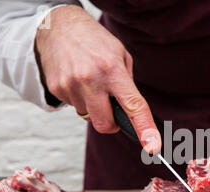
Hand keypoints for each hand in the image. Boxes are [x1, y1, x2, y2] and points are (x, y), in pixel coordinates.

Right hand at [35, 5, 160, 152]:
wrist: (58, 26)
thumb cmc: (94, 40)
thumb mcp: (120, 55)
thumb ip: (127, 84)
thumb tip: (131, 113)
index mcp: (112, 70)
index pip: (133, 106)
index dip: (145, 129)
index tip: (152, 146)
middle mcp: (90, 79)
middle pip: (105, 124)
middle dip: (112, 123)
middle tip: (113, 108)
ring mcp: (71, 85)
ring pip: (89, 116)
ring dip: (94, 107)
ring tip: (91, 83)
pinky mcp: (57, 89)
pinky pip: (75, 107)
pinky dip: (80, 99)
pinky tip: (78, 80)